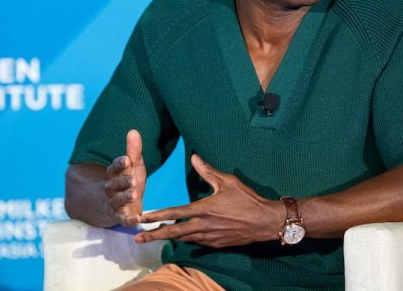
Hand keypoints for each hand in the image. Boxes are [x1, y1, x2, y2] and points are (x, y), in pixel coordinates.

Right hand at [104, 129, 146, 226]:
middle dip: (123, 181)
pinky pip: (124, 219)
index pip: (114, 168)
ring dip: (125, 197)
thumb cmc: (127, 182)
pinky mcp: (120, 217)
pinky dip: (130, 220)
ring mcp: (115, 204)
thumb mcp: (132, 167)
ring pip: (117, 201)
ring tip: (134, 193)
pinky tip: (138, 219)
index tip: (127, 159)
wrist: (115, 206)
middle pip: (114, 184)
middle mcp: (111, 189)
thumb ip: (133, 151)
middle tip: (133, 180)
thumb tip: (133, 130)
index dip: (120, 164)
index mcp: (114, 175)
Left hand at [135, 154, 284, 247]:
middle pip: (173, 233)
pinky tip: (181, 237)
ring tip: (156, 236)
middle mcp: (203, 226)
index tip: (143, 218)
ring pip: (183, 239)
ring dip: (169, 238)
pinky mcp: (216, 244)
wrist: (264, 222)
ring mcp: (209, 237)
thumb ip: (208, 171)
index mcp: (204, 209)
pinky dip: (186, 239)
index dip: (157, 215)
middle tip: (137, 239)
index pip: (175, 213)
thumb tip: (194, 157)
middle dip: (154, 236)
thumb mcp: (228, 182)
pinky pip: (196, 242)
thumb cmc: (247, 199)